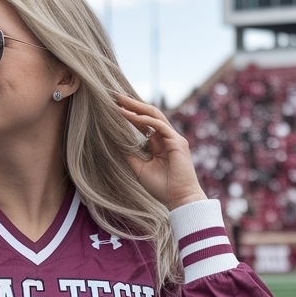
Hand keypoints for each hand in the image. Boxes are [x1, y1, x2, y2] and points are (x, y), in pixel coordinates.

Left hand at [116, 95, 206, 211]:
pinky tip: (131, 116)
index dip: (131, 114)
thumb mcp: (140, 169)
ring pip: (155, 116)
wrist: (180, 199)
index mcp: (160, 143)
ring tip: (121, 103)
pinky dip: (145, 120)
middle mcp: (168, 138)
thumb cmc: (162, 188)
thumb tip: (117, 144)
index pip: (145, 123)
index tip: (116, 107)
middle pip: (150, 115)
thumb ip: (131, 155)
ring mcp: (174, 139)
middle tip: (116, 97)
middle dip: (133, 105)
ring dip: (137, 108)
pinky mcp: (177, 143)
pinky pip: (160, 126)